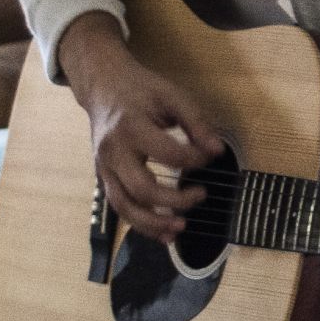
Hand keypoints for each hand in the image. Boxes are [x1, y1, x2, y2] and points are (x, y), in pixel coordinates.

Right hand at [69, 34, 226, 241]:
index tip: (210, 158)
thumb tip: (217, 151)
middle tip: (201, 195)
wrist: (102, 87)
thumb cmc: (140, 90)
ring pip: (124, 206)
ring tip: (180, 228)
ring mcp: (104, 167)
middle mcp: (113, 151)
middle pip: (141, 188)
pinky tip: (162, 233)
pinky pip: (119, 207)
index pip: (167, 153)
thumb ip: (196, 122)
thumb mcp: (171, 96)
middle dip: (174, 200)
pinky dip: (140, 225)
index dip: (194, 159)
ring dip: (153, 223)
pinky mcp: (103, 177)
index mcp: (131, 127)